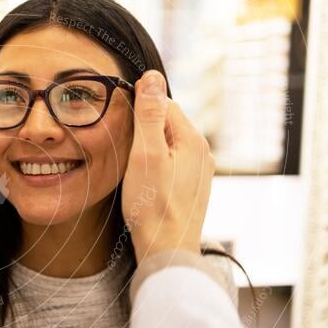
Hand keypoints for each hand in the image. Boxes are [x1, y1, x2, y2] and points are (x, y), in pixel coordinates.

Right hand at [122, 70, 214, 263]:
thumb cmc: (152, 205)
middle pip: (167, 125)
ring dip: (151, 152)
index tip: (123, 130)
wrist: (167, 250)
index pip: (163, 104)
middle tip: (128, 156)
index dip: (139, 112)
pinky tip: (148, 186)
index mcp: (192, 139)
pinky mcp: (194, 188)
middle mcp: (203, 152)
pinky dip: (158, 168)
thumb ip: (150, 115)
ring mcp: (200, 172)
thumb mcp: (146, 154)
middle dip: (145, 133)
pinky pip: (173, 165)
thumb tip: (152, 78)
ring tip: (136, 173)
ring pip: (170, 146)